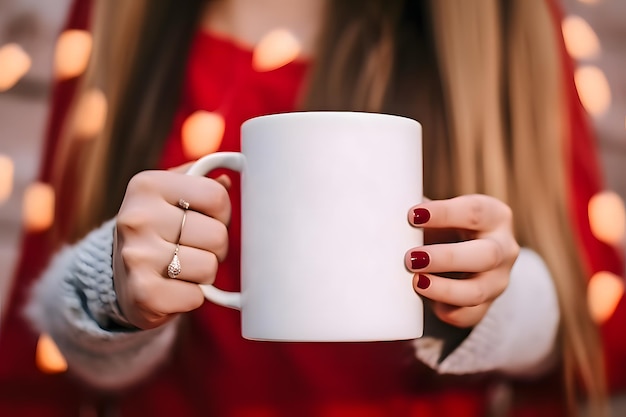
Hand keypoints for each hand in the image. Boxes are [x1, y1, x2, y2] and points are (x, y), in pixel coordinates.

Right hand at [113, 166, 230, 328]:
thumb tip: (234, 173)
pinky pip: (196, 296)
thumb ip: (200, 179)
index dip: (223, 213)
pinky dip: (192, 296)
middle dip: (215, 247)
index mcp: (146, 185)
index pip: (217, 196)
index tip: (207, 219)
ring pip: (210, 267)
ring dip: (204, 273)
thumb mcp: (170, 195)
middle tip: (193, 248)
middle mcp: (137, 218)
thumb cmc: (157, 230)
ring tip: (182, 268)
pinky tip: (173, 288)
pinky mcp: (143, 294)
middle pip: (218, 235)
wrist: (119, 278)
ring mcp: (137, 257)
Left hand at [405, 194, 519, 327]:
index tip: (411, 215)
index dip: (444, 214)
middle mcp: (504, 248)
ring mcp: (498, 280)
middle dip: (446, 258)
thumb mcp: (440, 214)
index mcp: (495, 216)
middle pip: (485, 255)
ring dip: (443, 289)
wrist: (464, 257)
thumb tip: (383, 209)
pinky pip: (468, 316)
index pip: (475, 212)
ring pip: (477, 292)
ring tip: (415, 281)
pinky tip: (428, 303)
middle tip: (411, 258)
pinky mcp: (486, 306)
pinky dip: (446, 311)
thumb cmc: (445, 227)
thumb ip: (419, 212)